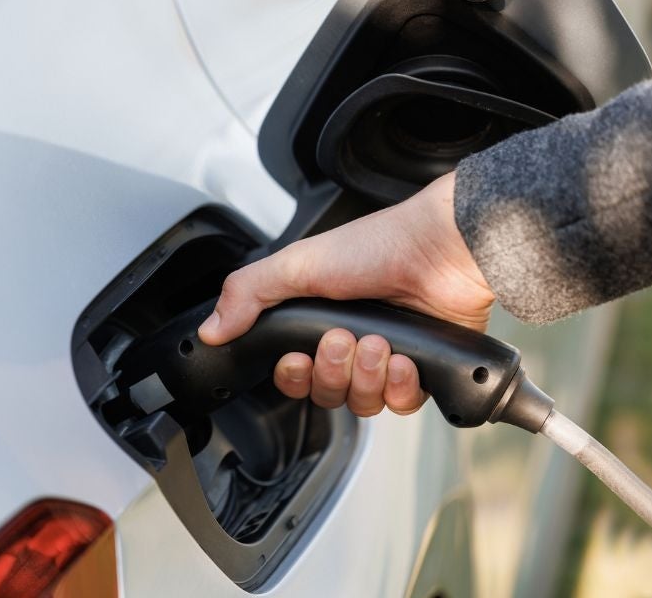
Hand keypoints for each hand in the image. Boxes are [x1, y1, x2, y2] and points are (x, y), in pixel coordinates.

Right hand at [198, 171, 494, 415]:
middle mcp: (351, 343)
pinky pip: (401, 404)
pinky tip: (405, 359)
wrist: (442, 249)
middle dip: (331, 371)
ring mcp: (387, 358)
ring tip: (379, 344)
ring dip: (366, 377)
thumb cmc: (378, 246)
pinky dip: (400, 386)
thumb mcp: (298, 264)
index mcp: (319, 320)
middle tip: (343, 339)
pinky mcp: (422, 370)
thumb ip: (248, 295)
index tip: (297, 359)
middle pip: (325, 393)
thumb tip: (210, 330)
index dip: (293, 376)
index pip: (293, 373)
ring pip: (362, 403)